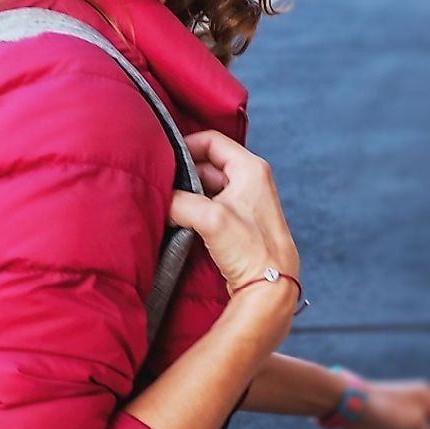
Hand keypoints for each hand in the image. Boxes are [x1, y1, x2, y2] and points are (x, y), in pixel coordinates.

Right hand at [169, 130, 300, 351]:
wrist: (270, 287)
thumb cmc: (250, 249)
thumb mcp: (210, 218)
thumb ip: (179, 202)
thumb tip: (159, 199)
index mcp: (250, 168)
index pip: (212, 140)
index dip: (185, 146)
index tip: (164, 158)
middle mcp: (251, 180)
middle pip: (208, 164)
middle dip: (183, 173)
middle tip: (161, 184)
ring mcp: (246, 202)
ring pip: (207, 187)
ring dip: (187, 193)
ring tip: (167, 203)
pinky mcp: (239, 224)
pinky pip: (211, 206)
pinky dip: (194, 209)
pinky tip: (178, 219)